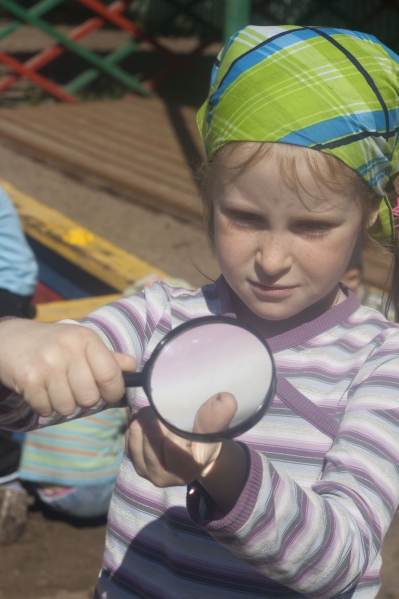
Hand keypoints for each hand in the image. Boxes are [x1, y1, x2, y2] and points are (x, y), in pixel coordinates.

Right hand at [0, 318, 136, 416]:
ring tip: (56, 389)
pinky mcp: (28, 379)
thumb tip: (134, 368)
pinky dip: (44, 406)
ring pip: (68, 407)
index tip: (108, 393)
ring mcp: (47, 364)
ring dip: (63, 405)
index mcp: (86, 338)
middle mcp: (68, 348)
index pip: (111, 376)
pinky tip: (40, 390)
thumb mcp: (82, 343)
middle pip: (90, 397)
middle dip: (84, 400)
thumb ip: (109, 358)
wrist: (8, 339)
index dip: (113, 392)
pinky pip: (46, 409)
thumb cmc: (53, 344)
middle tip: (74, 389)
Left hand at [127, 391, 237, 487]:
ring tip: (160, 415)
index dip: (174, 423)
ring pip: (136, 431)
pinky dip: (138, 422)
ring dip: (146, 417)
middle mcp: (160, 477)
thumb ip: (216, 419)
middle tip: (169, 411)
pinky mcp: (132, 460)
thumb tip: (227, 400)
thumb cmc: (207, 442)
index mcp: (184, 471)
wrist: (195, 454)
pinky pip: (128, 432)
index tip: (180, 417)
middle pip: (149, 434)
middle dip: (158, 417)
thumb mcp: (215, 432)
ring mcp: (143, 470)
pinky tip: (151, 421)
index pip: (171, 441)